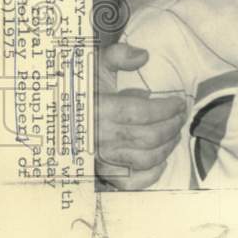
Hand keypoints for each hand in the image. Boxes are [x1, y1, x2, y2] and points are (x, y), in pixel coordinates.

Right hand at [96, 41, 186, 189]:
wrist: (56, 110)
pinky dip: (149, 176)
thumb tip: (144, 56)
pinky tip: (161, 162)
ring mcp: (100, 157)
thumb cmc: (82, 86)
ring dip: (167, 147)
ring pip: (143, 159)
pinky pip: (129, 182)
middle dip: (172, 126)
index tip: (180, 103)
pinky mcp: (101, 172)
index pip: (141, 113)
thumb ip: (118, 56)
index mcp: (98, 110)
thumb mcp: (95, 64)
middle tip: (181, 117)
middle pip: (148, 137)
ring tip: (175, 134)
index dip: (166, 109)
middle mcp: (99, 137)